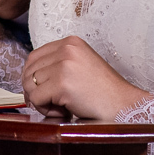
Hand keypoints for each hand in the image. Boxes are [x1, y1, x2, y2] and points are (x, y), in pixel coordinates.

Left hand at [23, 36, 148, 120]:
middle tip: (50, 103)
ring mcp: (64, 65)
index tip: (37, 90)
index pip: (35, 56)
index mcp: (71, 42)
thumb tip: (31, 76)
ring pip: (31, 85)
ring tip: (60, 107)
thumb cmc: (104, 92)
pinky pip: (37, 98)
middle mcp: (66, 49)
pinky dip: (46, 110)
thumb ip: (60, 64)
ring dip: (41, 101)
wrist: (123, 105)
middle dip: (34, 90)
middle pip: (29, 70)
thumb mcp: (81, 66)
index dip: (32, 75)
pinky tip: (64, 112)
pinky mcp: (62, 84)